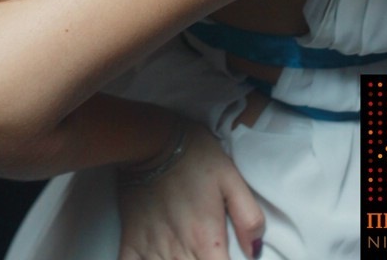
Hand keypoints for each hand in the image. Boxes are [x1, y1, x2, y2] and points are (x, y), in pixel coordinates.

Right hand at [117, 122, 264, 259]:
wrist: (153, 140)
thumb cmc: (195, 156)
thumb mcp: (230, 178)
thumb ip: (248, 217)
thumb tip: (255, 251)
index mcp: (206, 240)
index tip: (223, 256)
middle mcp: (178, 251)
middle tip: (204, 250)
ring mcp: (152, 248)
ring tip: (184, 253)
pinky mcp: (130, 241)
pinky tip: (155, 258)